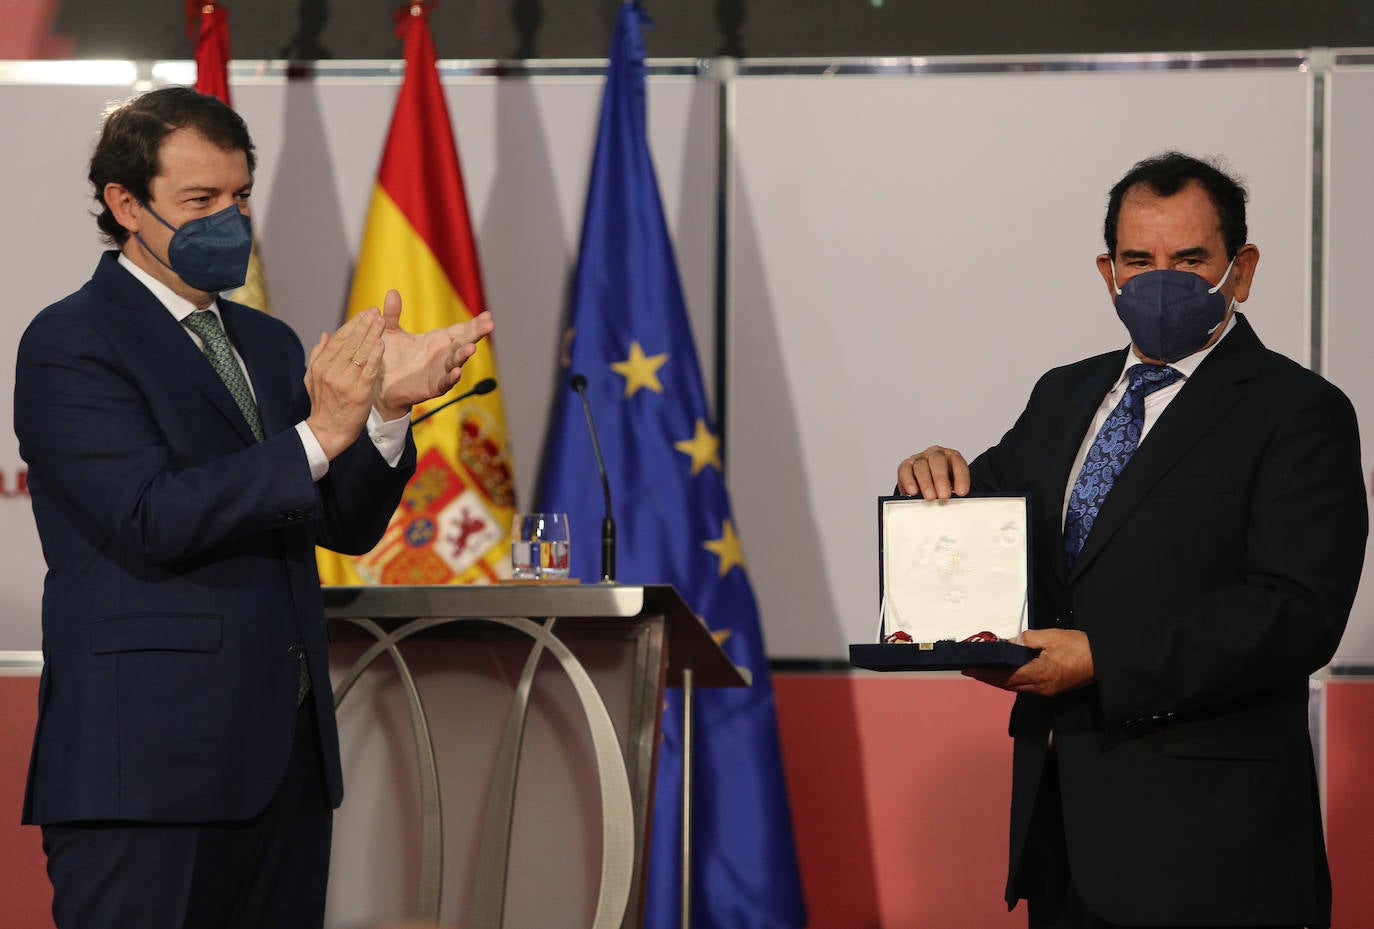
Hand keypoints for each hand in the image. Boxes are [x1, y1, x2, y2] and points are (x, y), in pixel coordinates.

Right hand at [304, 309, 383, 459]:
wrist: (328, 431)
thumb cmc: (323, 404)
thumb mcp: (313, 378)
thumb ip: (318, 355)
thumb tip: (324, 334)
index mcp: (321, 366)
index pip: (339, 339)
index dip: (353, 324)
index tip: (365, 313)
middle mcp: (331, 372)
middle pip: (350, 343)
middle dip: (364, 325)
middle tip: (375, 311)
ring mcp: (344, 383)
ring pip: (359, 354)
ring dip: (371, 335)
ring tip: (381, 321)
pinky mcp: (358, 394)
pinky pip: (368, 372)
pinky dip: (375, 357)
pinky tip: (382, 344)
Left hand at [373, 289, 495, 419]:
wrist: (380, 384)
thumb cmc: (389, 357)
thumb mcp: (391, 333)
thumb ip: (392, 314)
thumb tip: (392, 291)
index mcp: (438, 340)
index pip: (461, 329)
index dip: (474, 323)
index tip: (488, 315)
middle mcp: (444, 355)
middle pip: (464, 342)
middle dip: (477, 333)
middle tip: (490, 324)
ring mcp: (441, 371)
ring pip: (457, 361)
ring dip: (464, 355)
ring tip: (472, 348)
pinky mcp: (434, 386)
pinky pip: (445, 382)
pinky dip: (452, 377)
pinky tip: (457, 372)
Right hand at [897, 445, 969, 498]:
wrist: (930, 481)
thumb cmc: (943, 484)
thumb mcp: (953, 485)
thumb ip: (954, 491)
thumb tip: (953, 503)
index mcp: (951, 456)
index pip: (958, 462)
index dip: (961, 477)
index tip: (961, 492)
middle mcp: (935, 454)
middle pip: (937, 460)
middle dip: (941, 479)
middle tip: (943, 495)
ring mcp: (919, 458)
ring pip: (921, 466)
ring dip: (926, 483)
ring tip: (930, 497)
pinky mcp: (906, 465)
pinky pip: (905, 470)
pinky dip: (908, 481)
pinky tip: (913, 492)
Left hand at [962, 628, 1094, 695]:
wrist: (1103, 660)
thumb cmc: (1078, 646)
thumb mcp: (1050, 637)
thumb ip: (1026, 640)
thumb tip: (1008, 643)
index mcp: (1038, 674)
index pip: (1004, 676)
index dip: (986, 672)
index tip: (970, 668)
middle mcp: (1039, 688)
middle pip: (1007, 685)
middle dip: (988, 677)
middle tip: (970, 669)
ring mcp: (1045, 691)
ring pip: (1015, 688)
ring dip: (998, 680)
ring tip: (982, 671)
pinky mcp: (1050, 690)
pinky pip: (1025, 687)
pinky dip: (1011, 681)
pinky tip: (1003, 674)